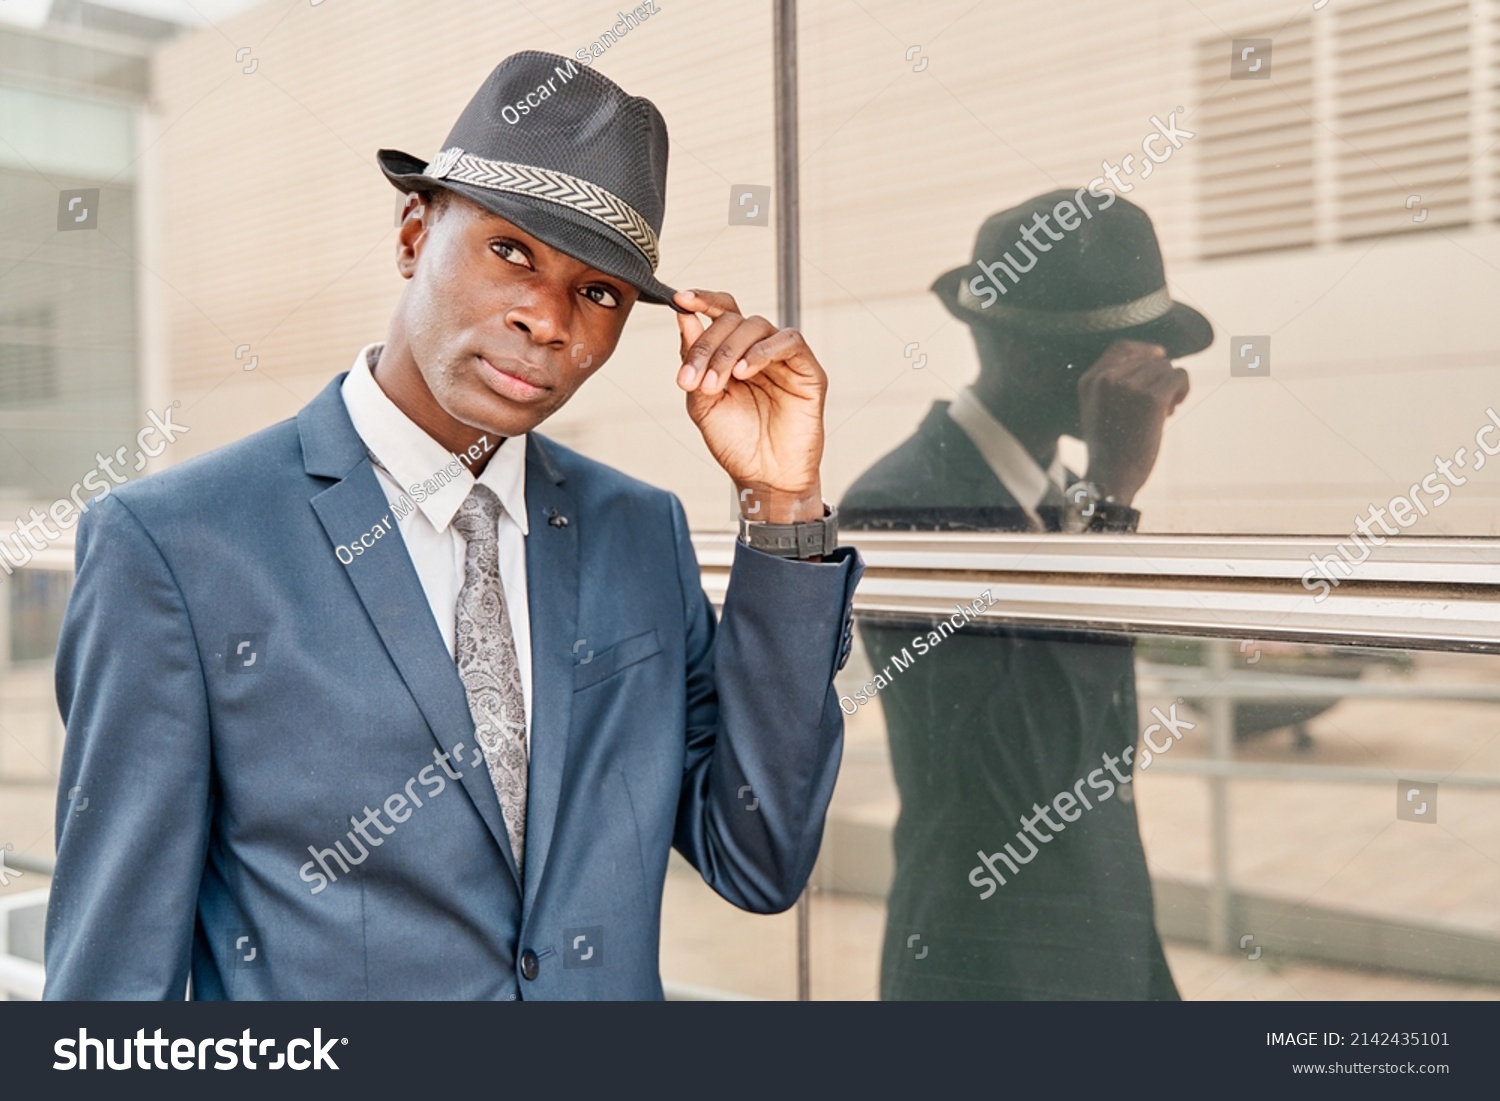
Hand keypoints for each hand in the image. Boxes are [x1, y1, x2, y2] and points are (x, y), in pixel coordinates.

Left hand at [673, 289, 825, 522]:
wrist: (763, 478)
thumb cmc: (735, 443)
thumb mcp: (702, 402)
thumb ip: (693, 361)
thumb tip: (683, 317)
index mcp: (733, 353)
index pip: (721, 312)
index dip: (702, 300)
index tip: (680, 299)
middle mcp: (759, 350)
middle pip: (733, 320)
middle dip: (707, 346)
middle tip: (693, 379)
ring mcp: (784, 359)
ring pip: (757, 326)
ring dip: (729, 351)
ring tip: (718, 383)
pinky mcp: (807, 371)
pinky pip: (789, 342)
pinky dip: (763, 351)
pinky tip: (744, 371)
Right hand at [1077, 339, 1188, 505]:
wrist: (1112, 477)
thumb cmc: (1110, 448)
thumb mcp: (1099, 409)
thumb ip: (1114, 382)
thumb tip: (1158, 355)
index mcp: (1091, 380)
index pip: (1123, 347)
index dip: (1145, 351)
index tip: (1158, 360)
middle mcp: (1107, 378)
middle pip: (1150, 358)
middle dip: (1159, 377)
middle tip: (1159, 405)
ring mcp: (1129, 386)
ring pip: (1166, 367)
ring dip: (1171, 386)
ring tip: (1163, 412)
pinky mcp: (1152, 398)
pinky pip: (1179, 376)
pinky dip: (1182, 390)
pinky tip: (1172, 409)